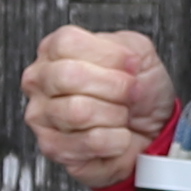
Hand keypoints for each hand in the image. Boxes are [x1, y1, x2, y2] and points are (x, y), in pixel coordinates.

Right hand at [20, 23, 175, 189]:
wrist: (150, 129)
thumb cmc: (138, 90)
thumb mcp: (139, 52)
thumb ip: (125, 46)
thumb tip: (120, 60)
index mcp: (55, 51)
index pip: (67, 43)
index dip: (109, 56)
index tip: (131, 67)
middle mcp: (40, 81)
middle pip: (68, 76)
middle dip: (114, 87)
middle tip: (131, 94)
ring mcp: (41, 115)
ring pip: (78, 111)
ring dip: (116, 115)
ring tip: (122, 115)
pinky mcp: (52, 147)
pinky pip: (90, 142)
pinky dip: (116, 140)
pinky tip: (117, 136)